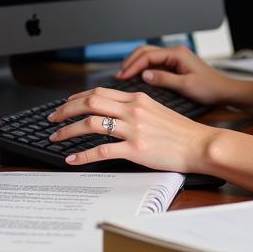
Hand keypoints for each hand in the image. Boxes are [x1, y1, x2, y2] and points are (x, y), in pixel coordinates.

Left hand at [46, 86, 218, 171]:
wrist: (200, 144)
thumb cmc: (181, 131)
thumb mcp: (157, 109)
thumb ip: (135, 107)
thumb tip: (115, 110)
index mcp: (137, 98)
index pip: (99, 92)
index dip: (77, 98)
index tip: (65, 105)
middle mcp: (133, 110)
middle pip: (90, 102)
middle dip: (66, 110)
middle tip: (52, 119)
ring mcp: (133, 129)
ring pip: (91, 123)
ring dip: (69, 130)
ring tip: (56, 138)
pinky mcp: (136, 150)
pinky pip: (102, 150)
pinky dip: (83, 155)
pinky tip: (72, 159)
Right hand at [116, 44, 239, 106]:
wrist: (224, 91)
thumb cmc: (209, 88)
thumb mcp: (185, 86)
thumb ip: (164, 79)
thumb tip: (144, 75)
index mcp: (177, 54)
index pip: (148, 55)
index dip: (133, 66)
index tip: (122, 76)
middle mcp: (175, 52)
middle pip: (146, 52)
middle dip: (131, 62)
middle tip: (119, 75)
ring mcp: (175, 58)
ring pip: (150, 57)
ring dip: (136, 65)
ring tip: (125, 76)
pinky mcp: (175, 65)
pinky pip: (156, 64)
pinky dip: (144, 69)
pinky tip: (137, 78)